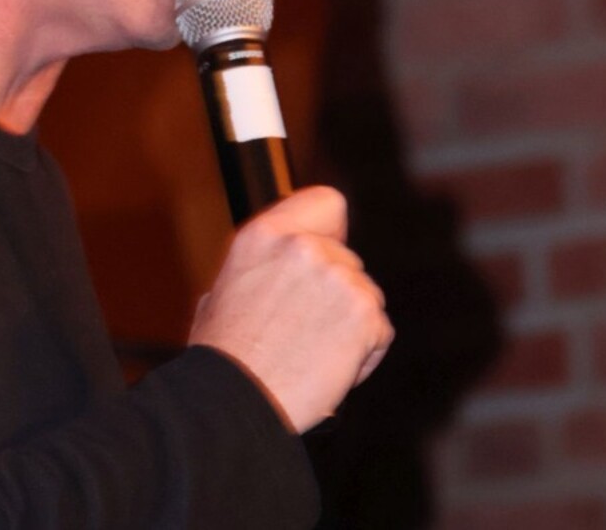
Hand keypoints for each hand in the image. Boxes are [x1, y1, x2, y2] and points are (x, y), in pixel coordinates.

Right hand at [188, 185, 392, 433]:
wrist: (237, 403)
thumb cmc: (225, 357)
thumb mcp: (226, 288)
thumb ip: (263, 265)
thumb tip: (279, 266)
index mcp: (265, 234)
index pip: (327, 202)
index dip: (332, 230)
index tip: (328, 251)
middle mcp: (304, 246)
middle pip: (349, 259)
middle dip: (337, 292)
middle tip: (308, 328)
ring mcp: (338, 278)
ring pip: (367, 295)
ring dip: (351, 323)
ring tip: (315, 354)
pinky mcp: (364, 314)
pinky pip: (379, 332)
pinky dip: (365, 354)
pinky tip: (331, 370)